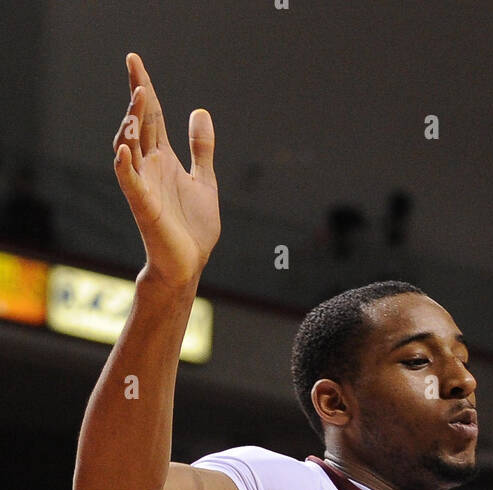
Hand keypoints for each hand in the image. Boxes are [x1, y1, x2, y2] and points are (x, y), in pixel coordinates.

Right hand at [113, 52, 219, 287]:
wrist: (189, 264)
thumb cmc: (193, 227)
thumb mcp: (204, 180)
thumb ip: (201, 148)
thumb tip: (200, 111)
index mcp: (164, 159)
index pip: (152, 116)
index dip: (144, 88)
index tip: (135, 61)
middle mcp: (150, 167)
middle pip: (140, 123)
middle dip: (137, 95)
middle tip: (135, 66)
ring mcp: (144, 185)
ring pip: (130, 147)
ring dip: (132, 123)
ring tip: (138, 98)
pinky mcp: (144, 206)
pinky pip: (129, 182)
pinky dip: (125, 165)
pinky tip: (126, 149)